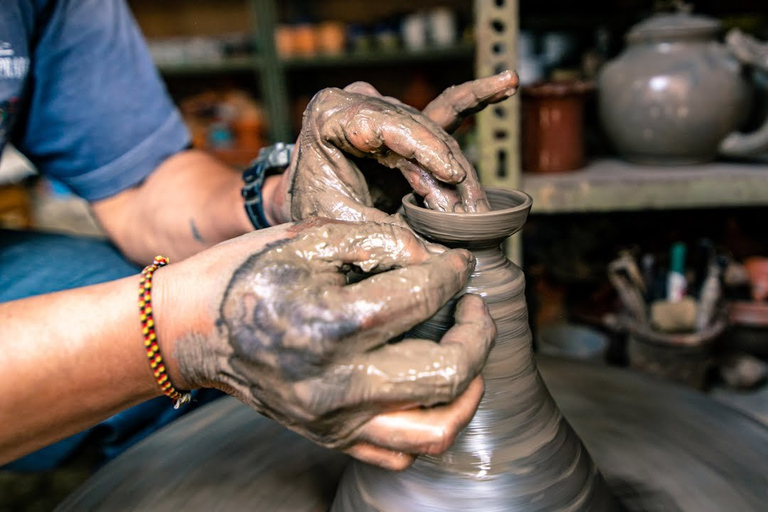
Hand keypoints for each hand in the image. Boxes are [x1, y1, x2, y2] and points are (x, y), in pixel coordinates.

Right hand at [161, 219, 495, 469]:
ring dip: (468, 388)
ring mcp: (333, 420)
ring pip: (436, 430)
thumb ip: (380, 239)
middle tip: (472, 306)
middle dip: (479, 334)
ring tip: (465, 353)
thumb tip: (434, 259)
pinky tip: (426, 384)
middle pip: (448, 375)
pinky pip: (401, 450)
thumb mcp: (307, 235)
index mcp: (330, 325)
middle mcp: (335, 385)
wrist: (190, 327)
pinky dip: (430, 419)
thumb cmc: (245, 274)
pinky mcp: (329, 436)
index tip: (457, 264)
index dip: (453, 274)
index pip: (424, 299)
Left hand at [270, 71, 518, 223]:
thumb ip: (384, 234)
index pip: (387, 123)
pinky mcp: (405, 128)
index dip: (425, 149)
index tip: (451, 176)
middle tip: (470, 213)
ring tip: (477, 208)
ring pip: (437, 135)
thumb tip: (435, 259)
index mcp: (331, 114)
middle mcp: (360, 103)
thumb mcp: (340, 225)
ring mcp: (385, 111)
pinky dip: (476, 99)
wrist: (305, 209)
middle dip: (448, 174)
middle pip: (419, 131)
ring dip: (458, 173)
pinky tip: (506, 81)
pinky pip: (446, 110)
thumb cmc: (313, 213)